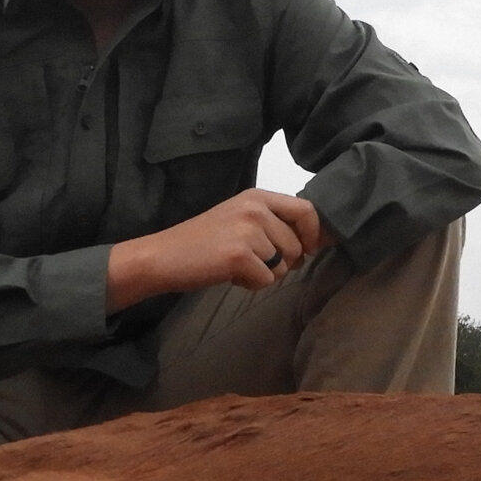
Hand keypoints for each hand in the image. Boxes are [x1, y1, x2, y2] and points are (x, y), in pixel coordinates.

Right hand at [105, 190, 325, 309]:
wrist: (163, 256)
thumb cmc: (203, 242)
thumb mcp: (240, 220)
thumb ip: (274, 224)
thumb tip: (316, 242)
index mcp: (257, 196)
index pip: (306, 210)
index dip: (313, 234)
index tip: (307, 250)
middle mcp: (255, 208)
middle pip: (297, 245)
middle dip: (283, 262)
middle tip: (253, 261)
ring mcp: (248, 231)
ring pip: (284, 266)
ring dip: (265, 273)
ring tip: (236, 265)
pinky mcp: (240, 255)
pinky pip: (267, 280)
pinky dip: (251, 284)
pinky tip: (230, 274)